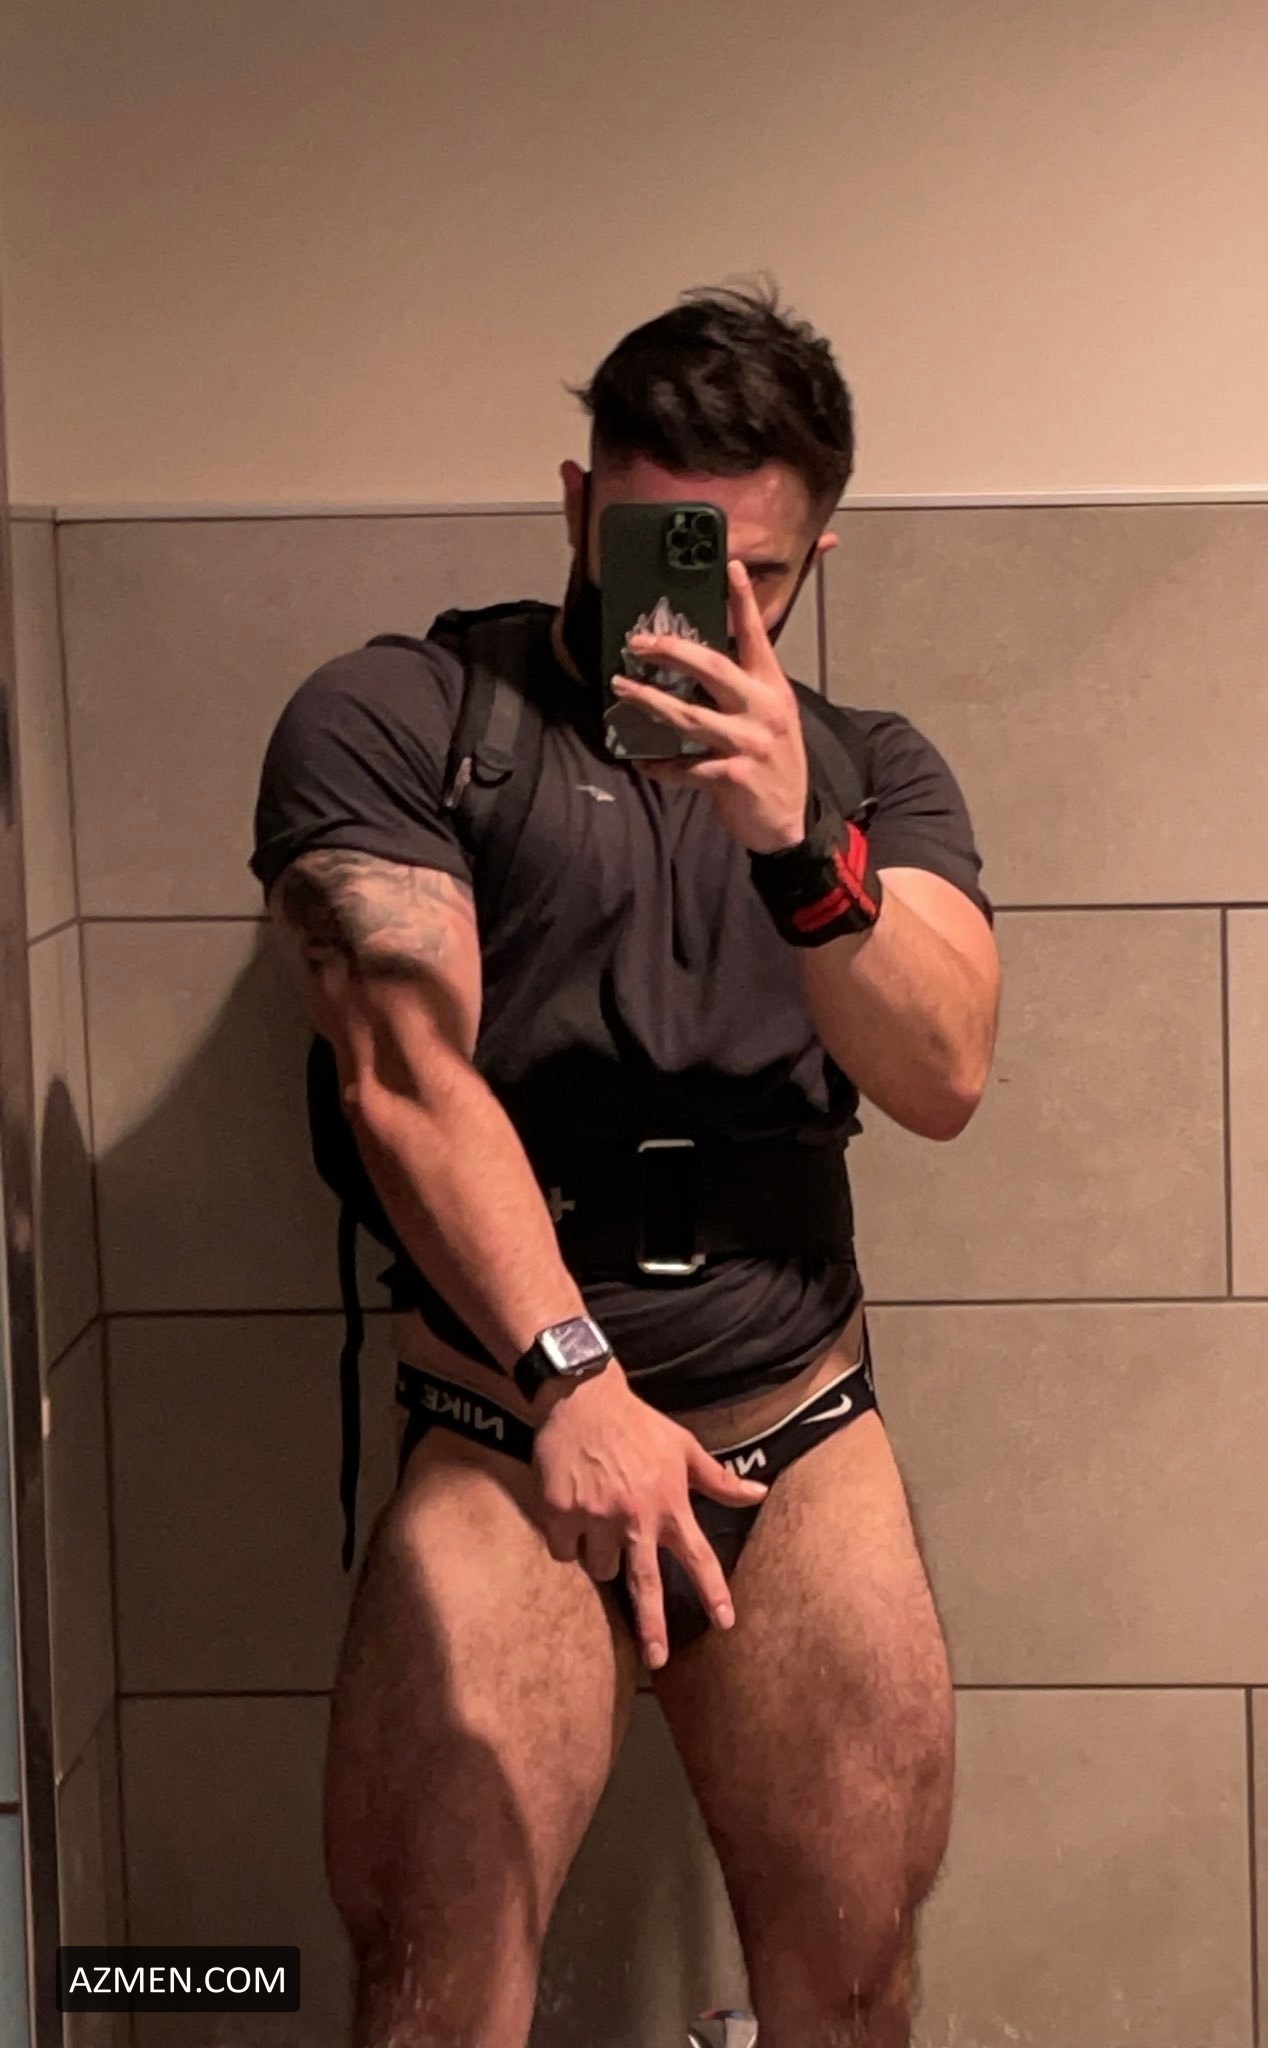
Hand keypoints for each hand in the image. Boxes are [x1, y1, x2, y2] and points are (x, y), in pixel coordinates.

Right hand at [531, 1362, 767, 1669]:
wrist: (583, 1398)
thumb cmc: (638, 1425)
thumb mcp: (684, 1447)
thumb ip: (719, 1479)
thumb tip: (760, 1492)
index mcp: (669, 1504)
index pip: (698, 1556)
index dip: (713, 1591)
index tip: (726, 1622)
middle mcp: (635, 1517)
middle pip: (645, 1584)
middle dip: (653, 1626)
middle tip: (658, 1659)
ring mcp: (596, 1517)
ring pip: (598, 1567)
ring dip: (599, 1555)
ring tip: (598, 1518)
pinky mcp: (561, 1513)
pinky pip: (564, 1551)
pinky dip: (566, 1541)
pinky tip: (570, 1513)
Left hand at [609, 559, 810, 854]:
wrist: (789, 821)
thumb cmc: (774, 763)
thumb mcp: (771, 717)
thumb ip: (744, 689)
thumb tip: (701, 663)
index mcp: (773, 689)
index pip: (758, 637)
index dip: (744, 602)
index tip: (731, 566)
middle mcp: (763, 710)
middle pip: (713, 668)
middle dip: (672, 651)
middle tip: (638, 642)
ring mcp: (749, 744)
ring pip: (689, 717)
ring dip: (650, 701)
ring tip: (621, 688)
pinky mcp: (733, 777)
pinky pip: (685, 767)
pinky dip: (660, 765)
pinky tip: (642, 762)